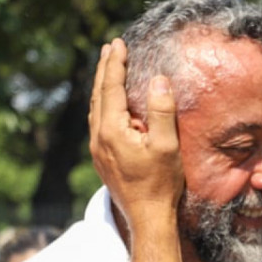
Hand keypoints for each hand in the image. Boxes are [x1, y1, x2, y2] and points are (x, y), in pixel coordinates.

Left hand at [88, 38, 183, 229]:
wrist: (147, 218)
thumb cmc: (160, 183)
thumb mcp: (166, 145)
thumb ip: (161, 111)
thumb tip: (158, 79)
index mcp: (111, 130)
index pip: (111, 88)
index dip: (115, 64)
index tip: (118, 43)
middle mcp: (98, 137)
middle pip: (98, 94)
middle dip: (105, 69)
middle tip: (110, 47)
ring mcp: (97, 149)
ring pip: (95, 108)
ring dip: (102, 86)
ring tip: (108, 69)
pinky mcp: (102, 158)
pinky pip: (98, 121)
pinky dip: (103, 103)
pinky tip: (110, 103)